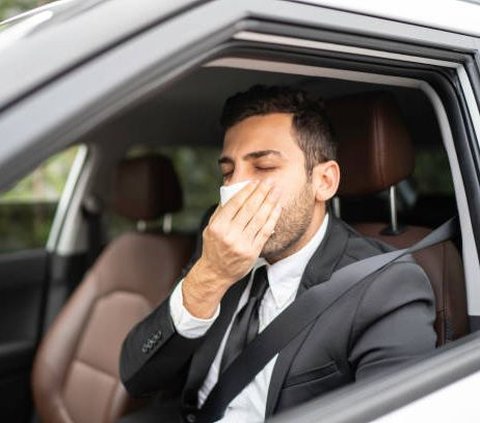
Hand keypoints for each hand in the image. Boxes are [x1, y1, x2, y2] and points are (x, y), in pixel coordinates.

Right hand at [182, 179, 281, 317]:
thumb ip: (221, 212)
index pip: (235, 204)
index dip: (247, 191)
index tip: (255, 182)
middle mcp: (230, 235)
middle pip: (249, 209)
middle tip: (269, 182)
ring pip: (259, 219)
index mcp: (218, 226)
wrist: (216, 273)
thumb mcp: (210, 228)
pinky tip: (277, 208)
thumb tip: (234, 193)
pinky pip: (265, 231)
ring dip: (270, 203)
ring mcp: (242, 244)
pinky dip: (272, 218)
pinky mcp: (253, 251)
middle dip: (261, 193)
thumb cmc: (214, 247)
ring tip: (276, 192)